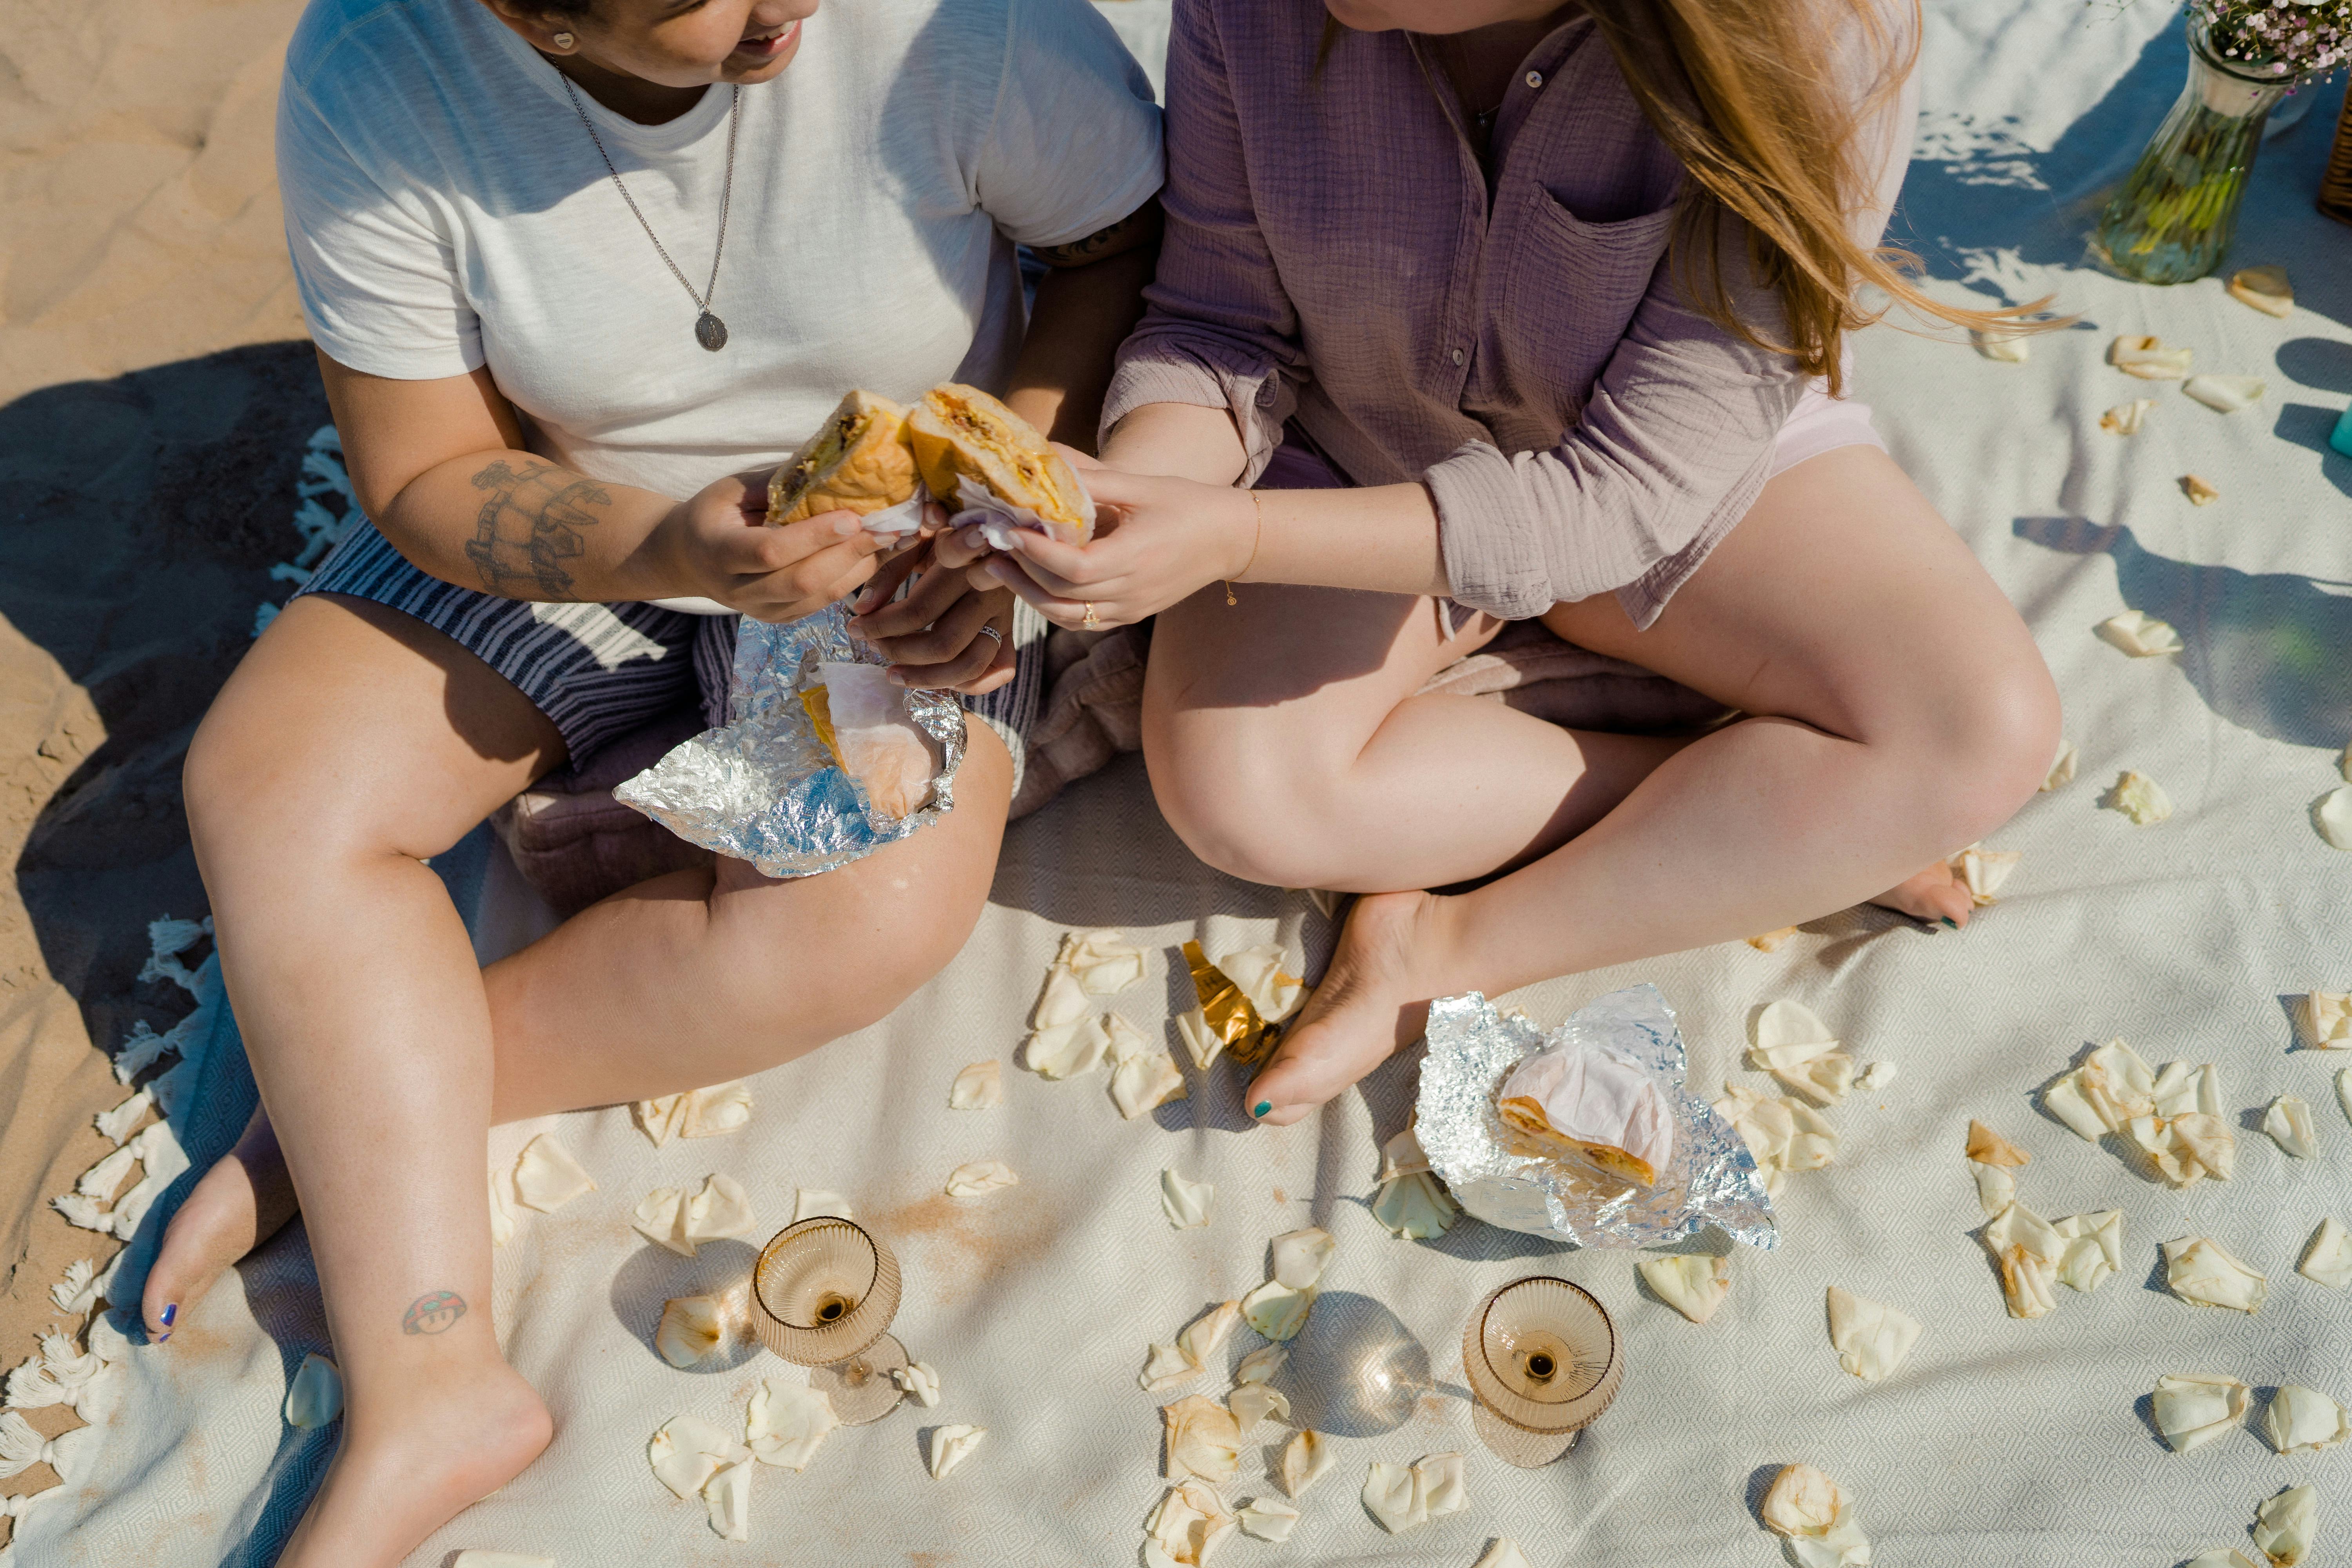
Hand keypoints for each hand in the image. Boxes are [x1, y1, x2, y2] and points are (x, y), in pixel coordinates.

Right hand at [650, 471, 893, 622]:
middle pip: (802, 581)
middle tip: (888, 529)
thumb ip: (777, 483)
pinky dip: (855, 578)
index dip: (814, 537)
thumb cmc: (715, 512)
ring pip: (820, 597)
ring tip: (894, 539)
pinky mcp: (782, 618)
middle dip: (849, 554)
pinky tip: (877, 554)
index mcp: (719, 552)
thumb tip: (835, 464)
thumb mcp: (732, 488)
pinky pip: (825, 603)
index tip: (853, 517)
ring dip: (861, 568)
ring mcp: (762, 610)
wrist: (689, 558)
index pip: (771, 551)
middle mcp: (739, 591)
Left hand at [845, 537, 1017, 694]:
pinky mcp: (1011, 629)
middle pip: (942, 643)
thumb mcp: (914, 540)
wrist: (990, 529)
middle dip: (899, 652)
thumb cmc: (943, 533)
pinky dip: (971, 684)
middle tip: (873, 646)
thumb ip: (887, 572)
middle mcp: (988, 592)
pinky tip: (941, 680)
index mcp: (963, 564)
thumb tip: (862, 611)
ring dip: (927, 678)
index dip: (881, 625)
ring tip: (894, 675)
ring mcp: (1003, 614)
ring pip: (969, 664)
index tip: (856, 626)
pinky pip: (1001, 669)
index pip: (918, 610)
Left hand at [976, 452, 1256, 628]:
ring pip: (1068, 617)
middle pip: (1063, 595)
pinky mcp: (1132, 615)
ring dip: (1031, 596)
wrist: (1230, 539)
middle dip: (1022, 575)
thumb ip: (1092, 479)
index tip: (1008, 531)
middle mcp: (1131, 591)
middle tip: (991, 550)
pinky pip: (1084, 622)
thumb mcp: (1141, 485)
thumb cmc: (1187, 505)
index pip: (1074, 568)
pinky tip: (1034, 586)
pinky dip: (1054, 608)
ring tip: (1002, 570)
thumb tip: (1045, 457)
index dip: (1036, 553)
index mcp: (1135, 557)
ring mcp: (1131, 608)